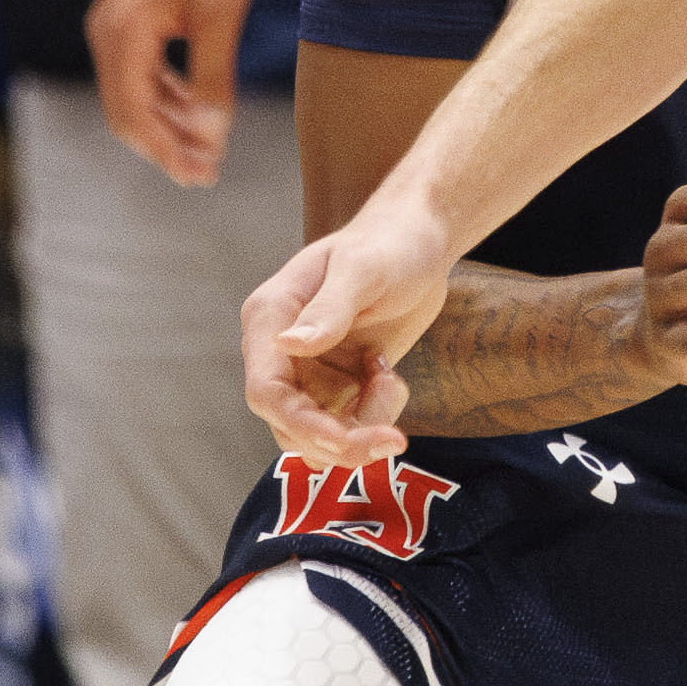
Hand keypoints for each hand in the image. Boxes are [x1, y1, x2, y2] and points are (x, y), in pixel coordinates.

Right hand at [88, 0, 259, 185]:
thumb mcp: (219, 15)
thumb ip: (212, 77)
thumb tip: (210, 134)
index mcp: (121, 34)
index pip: (133, 114)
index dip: (165, 151)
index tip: (199, 175)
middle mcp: (107, 35)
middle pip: (127, 112)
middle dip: (166, 146)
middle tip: (206, 174)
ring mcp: (114, 28)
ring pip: (135, 95)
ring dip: (169, 123)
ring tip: (209, 149)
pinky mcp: (129, 21)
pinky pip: (141, 73)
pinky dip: (168, 96)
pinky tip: (199, 110)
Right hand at [249, 188, 453, 460]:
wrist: (420, 242)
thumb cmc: (390, 243)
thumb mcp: (363, 269)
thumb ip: (329, 309)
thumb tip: (289, 345)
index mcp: (270, 319)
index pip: (266, 392)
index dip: (302, 425)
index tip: (347, 443)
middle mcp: (280, 353)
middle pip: (290, 426)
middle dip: (341, 441)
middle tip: (394, 438)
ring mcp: (308, 372)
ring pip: (320, 436)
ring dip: (362, 428)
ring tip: (391, 380)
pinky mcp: (338, 384)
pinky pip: (348, 426)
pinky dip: (376, 417)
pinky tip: (389, 376)